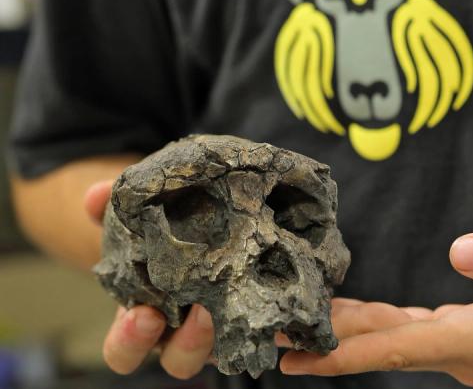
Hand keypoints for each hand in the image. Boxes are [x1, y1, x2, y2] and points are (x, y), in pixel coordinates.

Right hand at [88, 182, 379, 379]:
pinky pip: (272, 327)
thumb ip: (112, 207)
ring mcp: (223, 329)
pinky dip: (281, 315)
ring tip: (244, 300)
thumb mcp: (136, 217)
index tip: (144, 315)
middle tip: (201, 313)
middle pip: (180, 361)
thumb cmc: (159, 230)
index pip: (126, 351)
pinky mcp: (260, 316)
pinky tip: (293, 291)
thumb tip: (94, 195)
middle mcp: (182, 333)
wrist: (201, 222)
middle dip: (189, 343)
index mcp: (145, 318)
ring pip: (227, 350)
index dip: (131, 342)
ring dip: (236, 331)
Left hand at [280, 233, 472, 385]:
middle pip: (389, 348)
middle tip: (279, 335)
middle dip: (334, 341)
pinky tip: (378, 319)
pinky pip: (428, 335)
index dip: (341, 353)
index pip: (397, 350)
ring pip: (406, 342)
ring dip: (359, 334)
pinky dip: (394, 328)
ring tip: (313, 323)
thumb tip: (461, 249)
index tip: (293, 358)